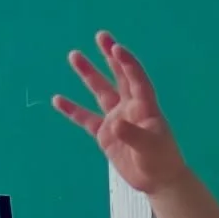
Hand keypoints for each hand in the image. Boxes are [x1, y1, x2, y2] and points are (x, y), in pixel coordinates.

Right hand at [53, 33, 186, 194]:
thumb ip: (132, 135)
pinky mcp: (105, 134)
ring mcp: (116, 119)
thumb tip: (114, 124)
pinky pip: (86, 119)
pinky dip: (73, 110)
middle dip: (110, 56)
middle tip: (101, 36)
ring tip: (74, 55)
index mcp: (145, 107)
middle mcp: (130, 108)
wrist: (158, 181)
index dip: (127, 63)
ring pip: (100, 92)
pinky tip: (57, 100)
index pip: (136, 79)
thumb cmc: (160, 161)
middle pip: (119, 77)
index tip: (116, 48)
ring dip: (89, 74)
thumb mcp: (149, 148)